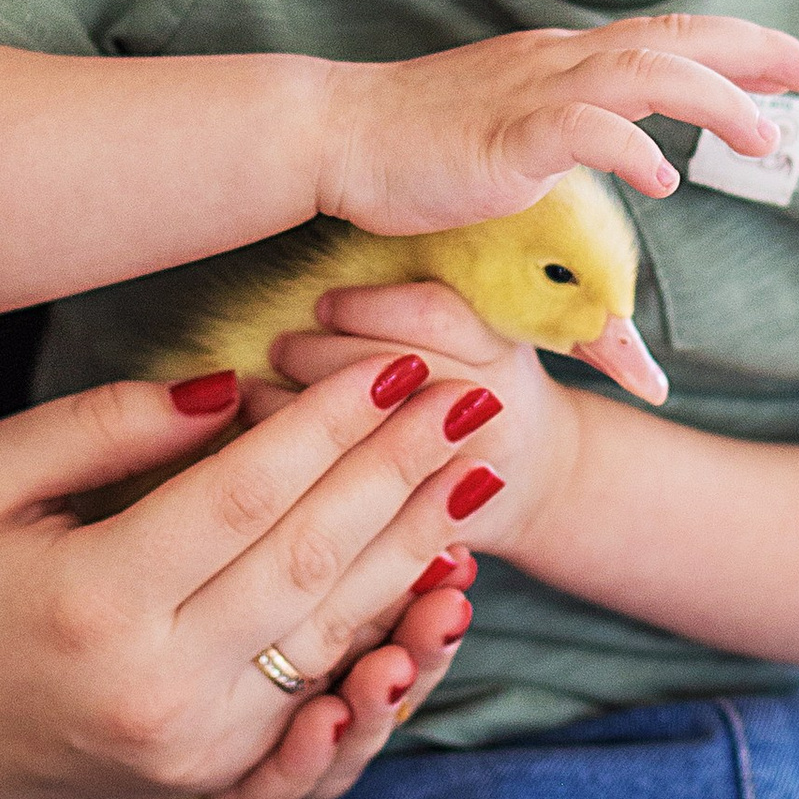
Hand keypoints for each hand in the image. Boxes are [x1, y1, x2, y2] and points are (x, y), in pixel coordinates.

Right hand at [0, 350, 504, 798]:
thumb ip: (103, 424)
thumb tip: (231, 384)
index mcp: (93, 601)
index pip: (245, 496)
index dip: (330, 425)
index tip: (396, 366)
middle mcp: (156, 685)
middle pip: (311, 562)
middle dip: (401, 473)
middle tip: (470, 403)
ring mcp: (193, 742)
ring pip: (336, 632)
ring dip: (417, 548)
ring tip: (476, 472)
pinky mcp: (213, 774)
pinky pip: (322, 688)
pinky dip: (387, 627)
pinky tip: (433, 571)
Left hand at [271, 282, 585, 557]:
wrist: (541, 483)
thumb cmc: (490, 389)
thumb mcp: (487, 334)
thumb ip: (429, 304)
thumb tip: (338, 267)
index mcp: (504, 354)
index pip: (434, 316)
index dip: (369, 306)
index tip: (325, 305)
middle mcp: (493, 416)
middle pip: (394, 373)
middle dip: (325, 355)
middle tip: (281, 344)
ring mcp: (463, 477)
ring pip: (362, 440)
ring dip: (295, 408)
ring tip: (257, 386)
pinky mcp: (427, 531)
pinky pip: (347, 498)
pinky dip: (294, 464)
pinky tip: (261, 441)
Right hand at [314, 14, 798, 237]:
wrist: (334, 133)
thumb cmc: (412, 145)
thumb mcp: (508, 133)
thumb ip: (563, 135)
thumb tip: (607, 151)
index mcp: (563, 64)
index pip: (667, 39)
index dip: (739, 46)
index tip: (798, 62)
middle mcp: (558, 64)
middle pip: (674, 40)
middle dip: (753, 53)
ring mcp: (531, 95)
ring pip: (643, 73)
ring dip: (713, 99)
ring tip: (762, 138)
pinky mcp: (503, 137)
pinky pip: (582, 131)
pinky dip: (631, 148)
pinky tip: (664, 181)